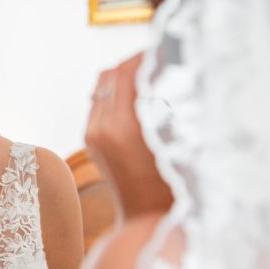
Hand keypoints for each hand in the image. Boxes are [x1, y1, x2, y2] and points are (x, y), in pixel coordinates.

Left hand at [85, 54, 171, 216]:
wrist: (147, 220)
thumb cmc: (174, 185)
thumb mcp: (179, 142)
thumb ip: (173, 104)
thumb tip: (172, 70)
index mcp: (121, 126)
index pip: (127, 70)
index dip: (145, 55)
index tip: (164, 48)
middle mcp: (100, 126)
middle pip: (111, 73)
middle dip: (135, 62)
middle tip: (160, 58)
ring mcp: (91, 132)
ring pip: (102, 84)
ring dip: (124, 75)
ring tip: (150, 75)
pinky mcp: (90, 138)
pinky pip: (99, 101)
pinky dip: (116, 92)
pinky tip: (138, 97)